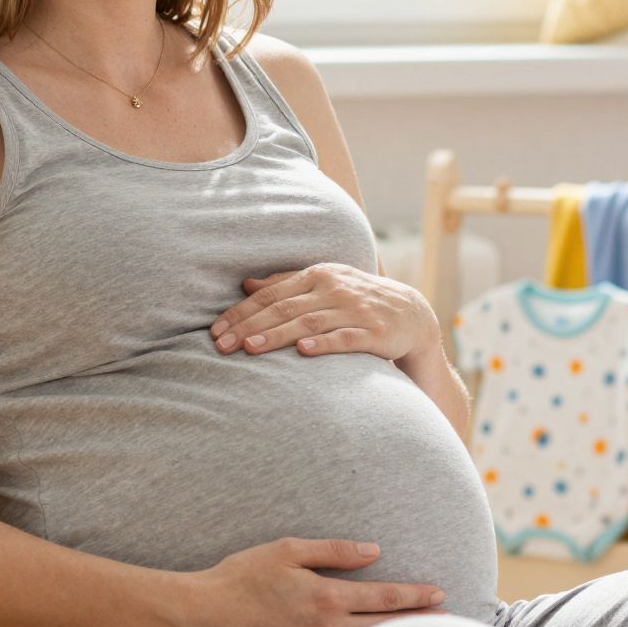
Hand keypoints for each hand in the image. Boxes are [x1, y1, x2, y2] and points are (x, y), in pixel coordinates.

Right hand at [173, 537, 448, 626]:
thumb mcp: (288, 550)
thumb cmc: (242, 577)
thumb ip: (334, 551)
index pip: (384, 598)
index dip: (416, 595)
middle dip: (420, 625)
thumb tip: (374, 552)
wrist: (201, 617)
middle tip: (451, 623)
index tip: (439, 593)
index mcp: (326, 599)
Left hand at [212, 264, 431, 361]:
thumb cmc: (358, 300)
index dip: (241, 312)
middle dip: (249, 327)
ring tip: (250, 348)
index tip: (215, 330)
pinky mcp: (375, 333)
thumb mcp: (325, 284)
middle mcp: (335, 289)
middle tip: (221, 345)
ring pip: (309, 322)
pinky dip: (324, 343)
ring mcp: (355, 310)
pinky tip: (303, 350)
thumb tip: (246, 284)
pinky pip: (346, 338)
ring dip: (278, 335)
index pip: (271, 294)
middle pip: (284, 308)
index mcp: (319, 275)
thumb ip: (286, 283)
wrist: (412, 314)